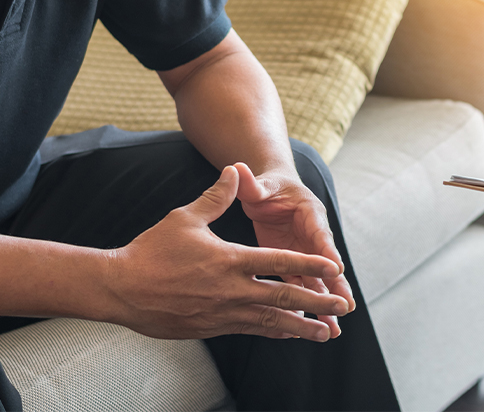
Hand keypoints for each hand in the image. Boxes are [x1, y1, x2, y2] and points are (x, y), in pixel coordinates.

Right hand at [104, 166, 348, 340]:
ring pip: (273, 321)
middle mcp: (233, 289)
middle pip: (285, 297)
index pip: (281, 262)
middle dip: (318, 302)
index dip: (311, 265)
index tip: (335, 269)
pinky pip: (253, 330)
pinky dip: (275, 332)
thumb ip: (216, 197)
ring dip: (303, 327)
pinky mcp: (213, 327)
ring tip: (326, 333)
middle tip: (342, 306)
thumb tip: (234, 170)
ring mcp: (224, 312)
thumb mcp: (186, 218)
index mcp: (231, 260)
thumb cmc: (152, 251)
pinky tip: (290, 334)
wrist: (120, 288)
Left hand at [234, 163, 353, 338]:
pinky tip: (311, 327)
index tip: (336, 270)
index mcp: (309, 214)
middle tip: (345, 307)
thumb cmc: (267, 186)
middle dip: (336, 287)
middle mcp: (313, 236)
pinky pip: (303, 287)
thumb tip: (238, 169)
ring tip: (334, 329)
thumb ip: (252, 183)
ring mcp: (304, 253)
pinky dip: (308, 306)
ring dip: (325, 304)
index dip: (328, 252)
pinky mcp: (293, 265)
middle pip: (326, 265)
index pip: (320, 235)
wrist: (270, 191)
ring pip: (318, 282)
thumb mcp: (261, 184)